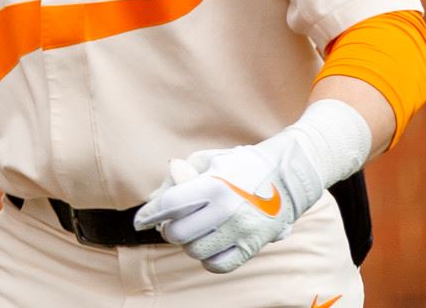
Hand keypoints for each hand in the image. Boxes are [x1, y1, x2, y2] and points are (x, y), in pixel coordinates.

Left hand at [134, 141, 323, 273]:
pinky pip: (218, 265)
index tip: (139, 222)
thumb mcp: (208, 160)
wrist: (287, 175)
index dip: (148, 215)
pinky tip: (208, 245)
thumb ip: (179, 177)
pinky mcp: (253, 246)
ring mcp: (242, 231)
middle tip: (171, 224)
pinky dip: (207, 259)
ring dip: (188, 243)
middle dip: (168, 229)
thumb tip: (154, 199)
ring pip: (195, 251)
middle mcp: (227, 211)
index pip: (169, 206)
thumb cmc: (239, 166)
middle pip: (177, 233)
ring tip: (193, 231)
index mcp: (213, 185)